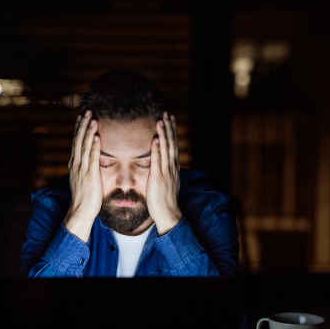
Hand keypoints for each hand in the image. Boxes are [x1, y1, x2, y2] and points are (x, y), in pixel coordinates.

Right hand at [63, 110, 102, 242]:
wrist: (81, 212)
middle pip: (78, 140)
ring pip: (84, 146)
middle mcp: (76, 164)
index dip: (79, 128)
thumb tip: (90, 160)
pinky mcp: (89, 176)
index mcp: (75, 164)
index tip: (82, 115)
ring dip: (88, 131)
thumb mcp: (84, 179)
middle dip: (82, 124)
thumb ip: (86, 168)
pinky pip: (91, 158)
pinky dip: (93, 146)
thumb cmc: (85, 198)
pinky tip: (96, 136)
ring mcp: (82, 170)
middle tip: (87, 110)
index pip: (76, 142)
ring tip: (92, 118)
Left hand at [147, 112, 182, 235]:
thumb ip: (164, 171)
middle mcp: (172, 168)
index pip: (173, 145)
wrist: (168, 215)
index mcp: (173, 168)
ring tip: (161, 120)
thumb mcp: (166, 183)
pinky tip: (156, 139)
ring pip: (166, 149)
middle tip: (166, 112)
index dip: (171, 131)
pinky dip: (158, 149)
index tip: (169, 118)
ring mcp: (166, 173)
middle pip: (171, 143)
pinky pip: (158, 161)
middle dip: (169, 127)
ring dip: (164, 134)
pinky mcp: (159, 179)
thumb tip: (161, 164)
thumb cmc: (164, 201)